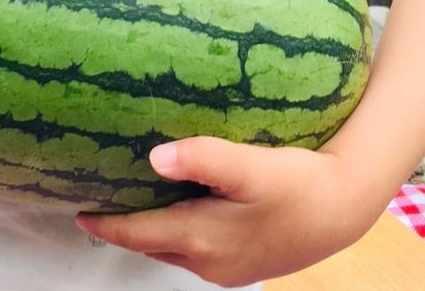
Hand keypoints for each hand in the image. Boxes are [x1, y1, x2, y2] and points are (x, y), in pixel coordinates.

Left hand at [75, 138, 381, 286]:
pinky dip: (176, 232)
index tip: (78, 211)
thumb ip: (203, 158)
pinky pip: (195, 249)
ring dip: (150, 230)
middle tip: (99, 202)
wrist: (345, 209)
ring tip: (131, 203)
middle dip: (124, 228)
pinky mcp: (244, 261)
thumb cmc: (300, 183)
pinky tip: (180, 209)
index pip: (138, 233)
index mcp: (202, 237)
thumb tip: (154, 157)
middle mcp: (208, 260)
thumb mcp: (251, 165)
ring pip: (173, 249)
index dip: (106, 224)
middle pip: (152, 245)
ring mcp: (227, 266)